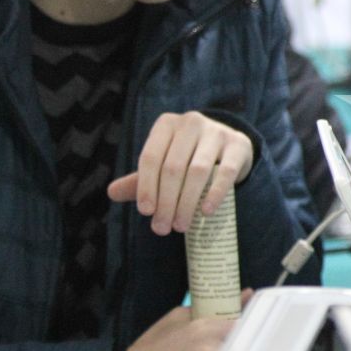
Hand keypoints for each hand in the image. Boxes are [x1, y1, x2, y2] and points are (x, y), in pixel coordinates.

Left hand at [106, 111, 253, 235]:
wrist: (230, 147)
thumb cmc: (189, 157)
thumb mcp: (164, 164)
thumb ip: (140, 179)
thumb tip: (111, 193)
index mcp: (167, 125)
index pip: (151, 157)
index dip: (146, 187)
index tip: (146, 213)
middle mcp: (191, 122)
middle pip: (173, 167)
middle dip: (166, 202)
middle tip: (163, 228)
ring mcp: (217, 132)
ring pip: (198, 171)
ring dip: (187, 203)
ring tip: (180, 226)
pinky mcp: (239, 145)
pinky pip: (225, 172)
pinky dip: (214, 194)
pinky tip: (205, 212)